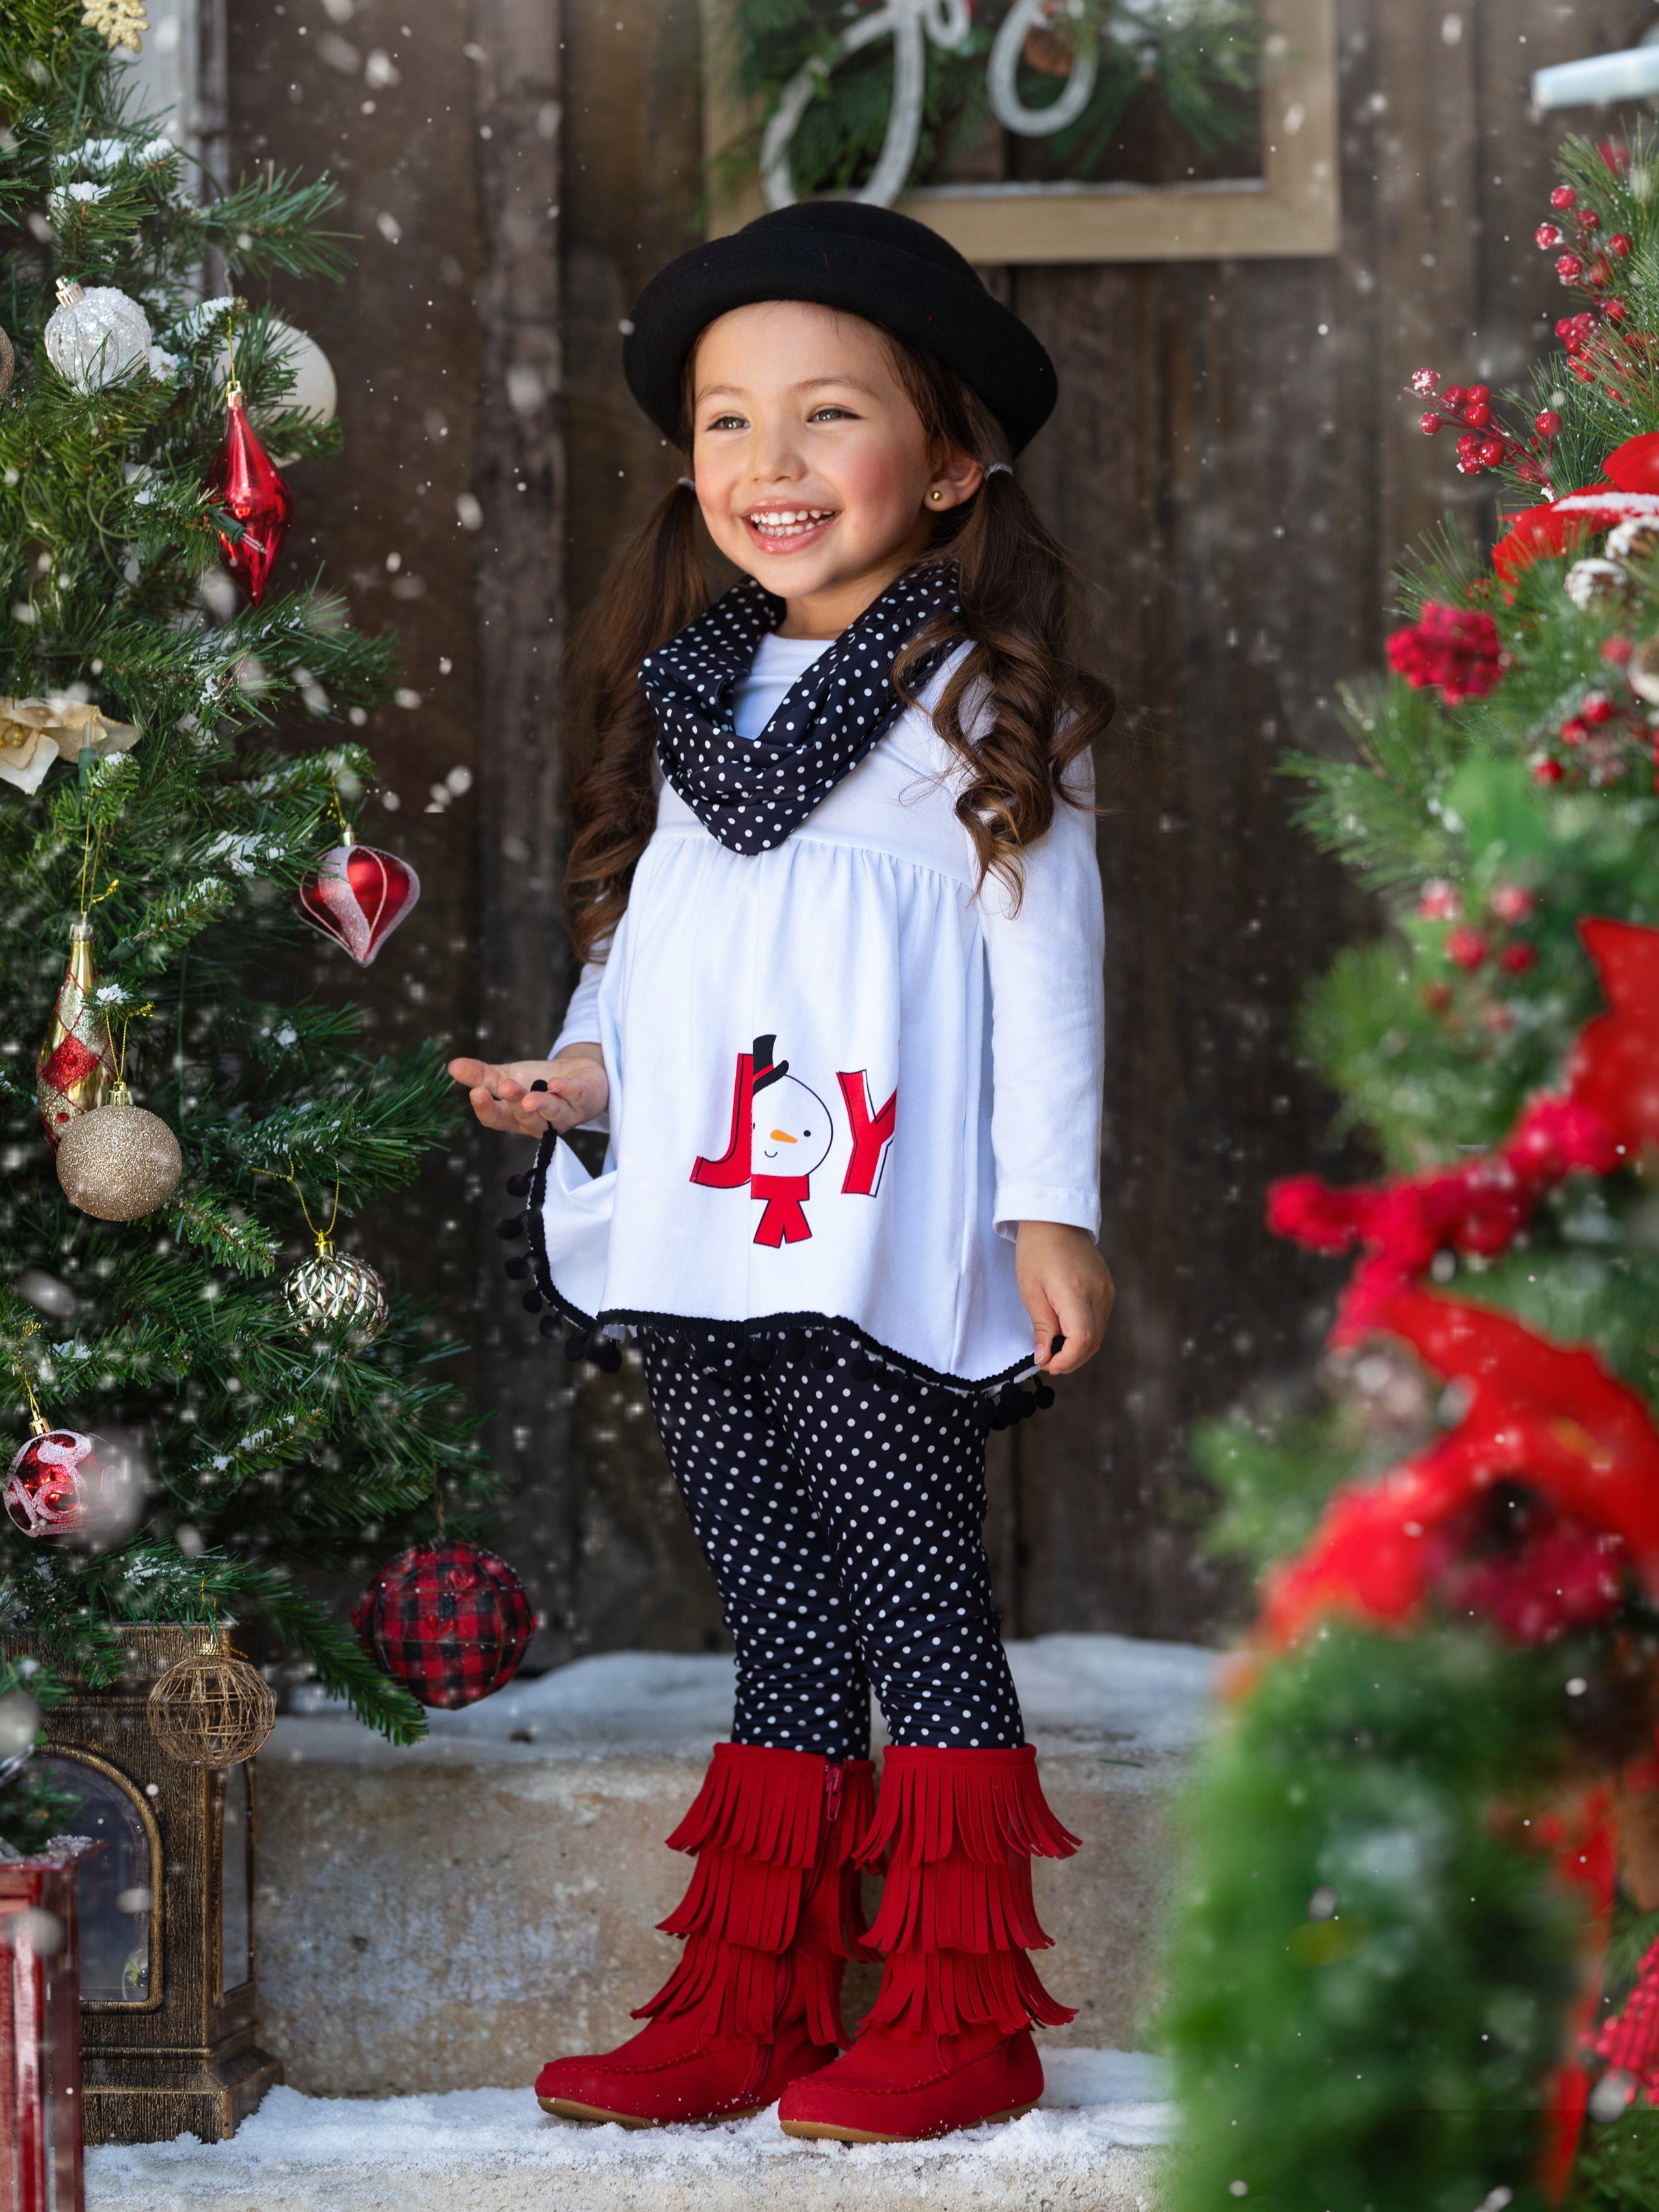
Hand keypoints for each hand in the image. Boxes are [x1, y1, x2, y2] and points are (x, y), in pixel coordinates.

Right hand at [447, 1047, 608, 1138]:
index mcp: (517, 1119)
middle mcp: (541, 1123)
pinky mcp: (585, 1099)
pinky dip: (567, 1090)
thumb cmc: (540, 1082)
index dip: (487, 1110)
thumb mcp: (508, 1076)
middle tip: (504, 1087)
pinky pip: (576, 1096)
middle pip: (526, 1118)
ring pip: (552, 1113)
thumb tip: (451, 1066)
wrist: (580, 1074)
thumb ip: (481, 1075)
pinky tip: (557, 1082)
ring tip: (529, 1097)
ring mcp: (565, 1113)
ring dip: (541, 1104)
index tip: (476, 1093)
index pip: (498, 1121)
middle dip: (515, 1103)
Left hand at [1015, 1221, 1113, 1376]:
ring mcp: (1107, 1291)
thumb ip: (1042, 1327)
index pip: (1082, 1339)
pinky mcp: (1108, 1289)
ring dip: (1078, 1348)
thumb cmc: (1036, 1251)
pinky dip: (1084, 1333)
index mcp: (1076, 1292)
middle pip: (1093, 1342)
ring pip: (1098, 1334)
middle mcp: (1099, 1293)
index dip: (1067, 1360)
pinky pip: (1100, 1320)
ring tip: (1054, 1347)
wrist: (1055, 1220)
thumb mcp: (1031, 1291)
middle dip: (1071, 1359)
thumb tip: (1045, 1358)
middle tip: (1048, 1361)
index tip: (1048, 1364)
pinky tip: (1066, 1331)